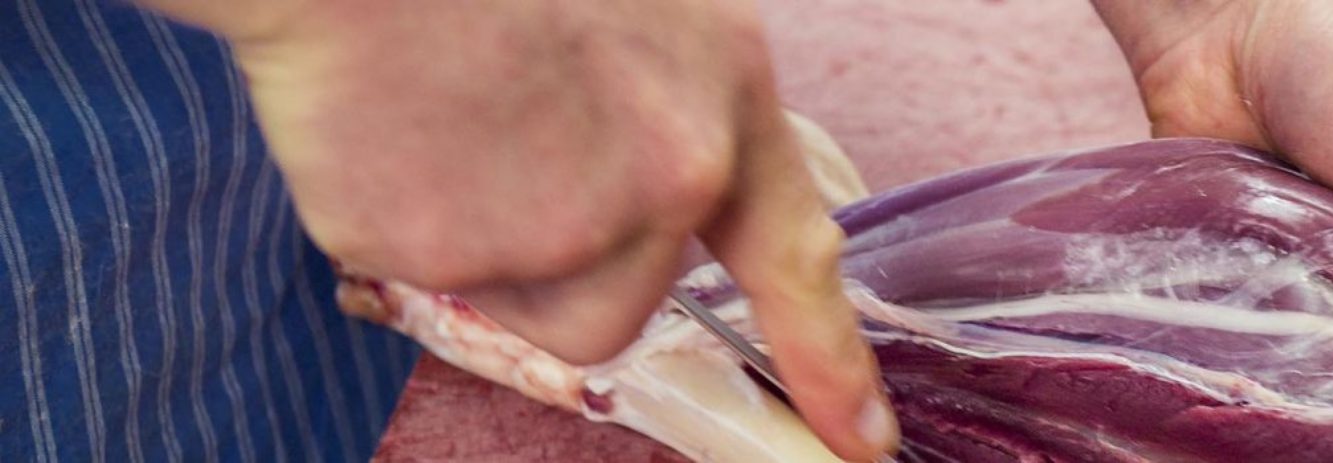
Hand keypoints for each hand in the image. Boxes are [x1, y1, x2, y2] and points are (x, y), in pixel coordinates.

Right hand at [140, 0, 895, 457]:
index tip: (865, 440)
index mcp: (722, 105)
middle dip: (558, 255)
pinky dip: (396, 218)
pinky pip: (422, 276)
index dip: (830, 365)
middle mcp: (666, 177)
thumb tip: (661, 207)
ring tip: (450, 124)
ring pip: (523, 304)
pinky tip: (394, 128)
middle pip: (618, 303)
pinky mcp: (448, 253)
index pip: (795, 263)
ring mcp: (559, 226)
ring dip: (481, 245)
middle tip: (503, 133)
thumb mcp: (654, 20)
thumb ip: (676, 122)